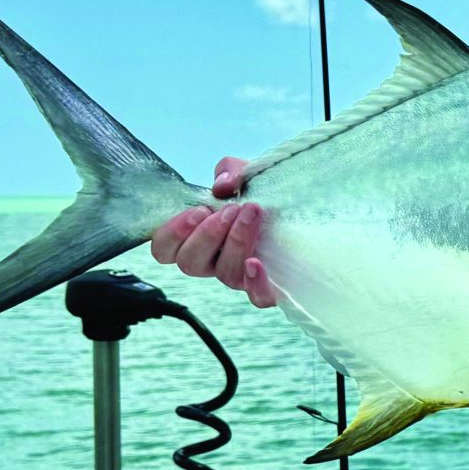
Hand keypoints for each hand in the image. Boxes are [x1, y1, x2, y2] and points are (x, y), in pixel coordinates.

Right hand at [148, 157, 278, 305]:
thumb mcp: (244, 175)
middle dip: (208, 234)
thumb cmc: (264, 194)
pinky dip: (254, 283)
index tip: (199, 210)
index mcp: (196, 239)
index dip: (172, 233)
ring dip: (235, 242)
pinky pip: (256, 298)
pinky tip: (257, 262)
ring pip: (224, 274)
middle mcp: (213, 262)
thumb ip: (229, 171)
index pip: (164, 250)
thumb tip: (223, 185)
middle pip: (190, 263)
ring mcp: (239, 277)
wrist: (304, 209)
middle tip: (230, 210)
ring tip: (251, 213)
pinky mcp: (268, 287)